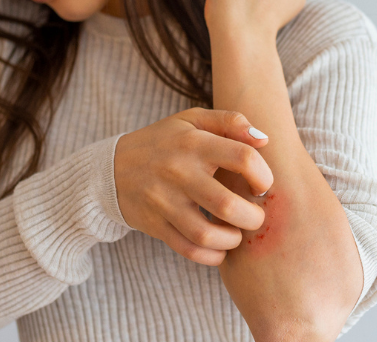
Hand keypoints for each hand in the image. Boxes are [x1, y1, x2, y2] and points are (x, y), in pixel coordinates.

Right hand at [113, 108, 273, 265]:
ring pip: (206, 235)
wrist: (112, 168)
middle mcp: (179, 172)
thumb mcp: (193, 120)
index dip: (264, 175)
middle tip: (255, 216)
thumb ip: (231, 122)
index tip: (262, 185)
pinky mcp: (155, 225)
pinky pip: (188, 250)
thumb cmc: (165, 142)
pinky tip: (220, 248)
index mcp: (194, 143)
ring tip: (237, 233)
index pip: (243, 158)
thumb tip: (264, 140)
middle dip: (253, 217)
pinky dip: (211, 256)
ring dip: (232, 240)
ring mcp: (164, 201)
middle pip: (227, 205)